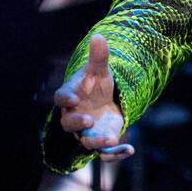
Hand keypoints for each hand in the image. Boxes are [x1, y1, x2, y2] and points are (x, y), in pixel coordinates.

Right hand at [53, 34, 134, 162]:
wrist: (106, 99)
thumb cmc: (97, 84)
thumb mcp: (101, 70)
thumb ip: (99, 57)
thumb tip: (99, 36)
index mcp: (71, 96)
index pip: (61, 98)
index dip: (65, 99)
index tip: (72, 99)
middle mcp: (75, 116)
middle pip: (68, 124)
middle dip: (78, 123)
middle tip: (89, 120)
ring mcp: (87, 131)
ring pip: (86, 142)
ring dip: (98, 141)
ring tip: (112, 137)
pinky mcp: (101, 140)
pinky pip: (105, 152)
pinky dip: (116, 154)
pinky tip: (130, 150)